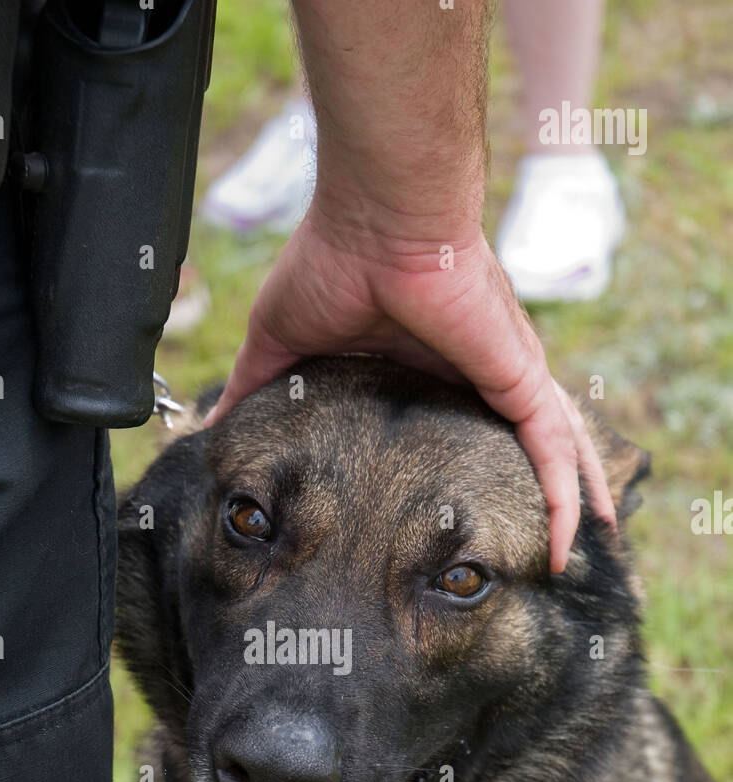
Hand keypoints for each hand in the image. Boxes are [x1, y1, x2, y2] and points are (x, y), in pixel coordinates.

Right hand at [204, 206, 615, 571]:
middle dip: (541, 491)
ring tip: (583, 549)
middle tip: (547, 544)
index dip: (471, 468)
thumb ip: (257, 389)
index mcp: (428, 367)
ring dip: (571, 500)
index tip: (466, 518)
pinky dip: (567, 492)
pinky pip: (554, 445)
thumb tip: (211, 429)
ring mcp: (504, 376)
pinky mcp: (519, 377)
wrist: (375, 217)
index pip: (461, 427)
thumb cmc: (330, 260)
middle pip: (521, 444)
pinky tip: (573, 536)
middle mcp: (477, 374)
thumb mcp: (281, 344)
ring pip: (552, 451)